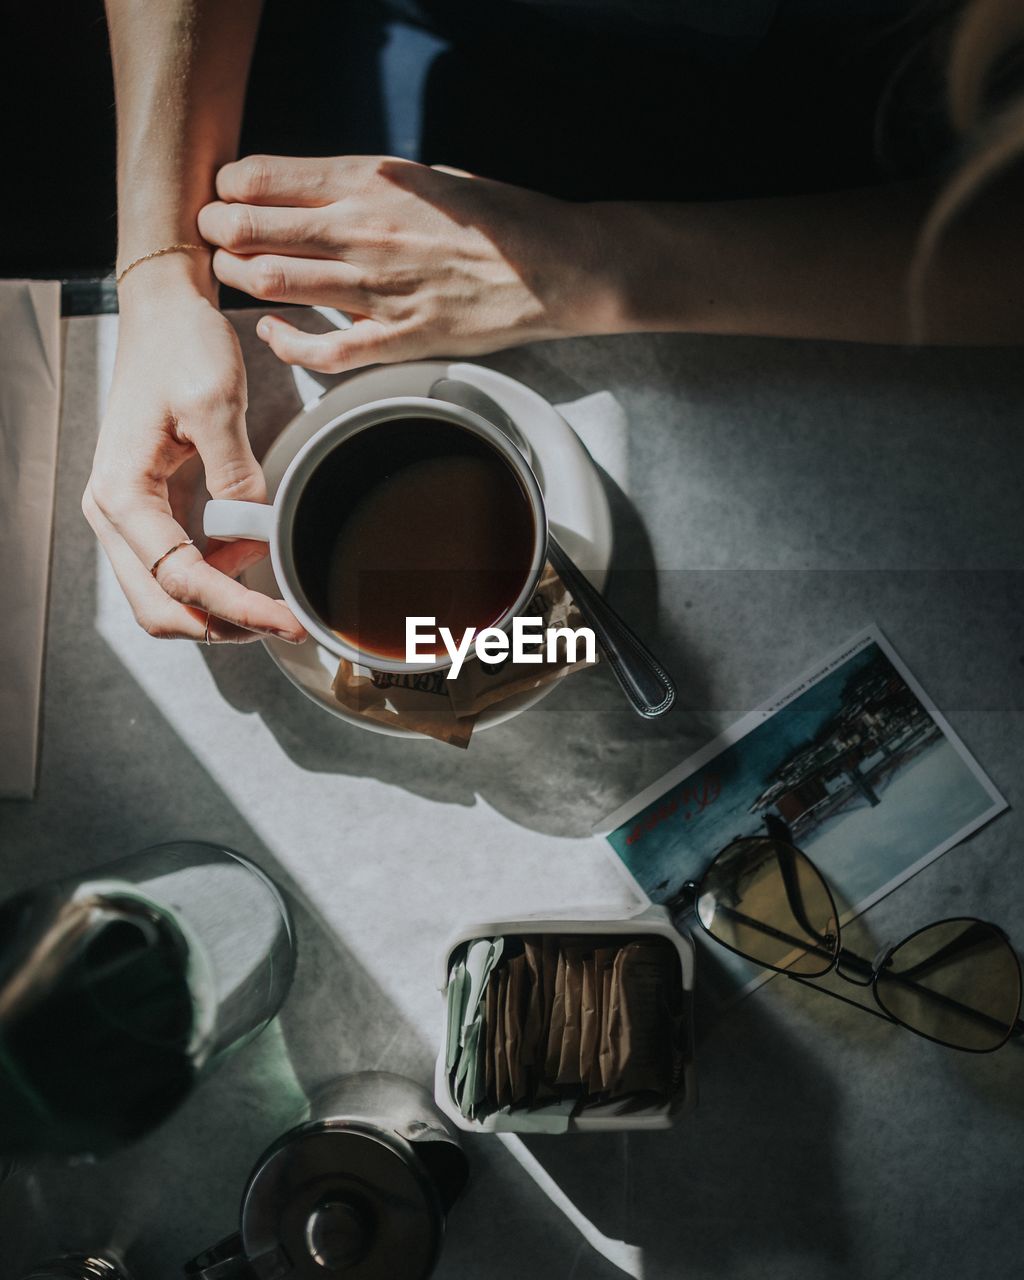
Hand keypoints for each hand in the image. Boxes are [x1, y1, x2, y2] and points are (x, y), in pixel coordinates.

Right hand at [83, 258, 306, 642]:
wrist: (164, 313)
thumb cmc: (181, 346)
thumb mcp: (216, 403)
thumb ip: (235, 475)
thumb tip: (255, 532)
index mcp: (122, 493)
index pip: (181, 578)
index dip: (237, 607)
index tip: (287, 620)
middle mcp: (114, 513)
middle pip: (161, 608)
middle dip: (223, 626)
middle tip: (285, 624)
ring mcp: (129, 516)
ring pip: (166, 596)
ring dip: (219, 607)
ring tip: (275, 591)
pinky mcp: (150, 511)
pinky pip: (179, 565)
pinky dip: (217, 576)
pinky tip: (253, 557)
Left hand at [198, 155, 618, 372]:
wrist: (557, 266)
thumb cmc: (496, 217)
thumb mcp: (425, 176)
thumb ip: (367, 184)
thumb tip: (318, 193)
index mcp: (369, 180)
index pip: (260, 177)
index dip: (226, 188)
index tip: (225, 196)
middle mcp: (362, 230)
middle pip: (251, 229)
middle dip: (216, 232)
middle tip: (213, 237)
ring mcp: (377, 287)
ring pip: (273, 282)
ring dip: (239, 278)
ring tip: (234, 275)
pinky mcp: (399, 338)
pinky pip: (323, 348)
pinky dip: (286, 341)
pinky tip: (273, 331)